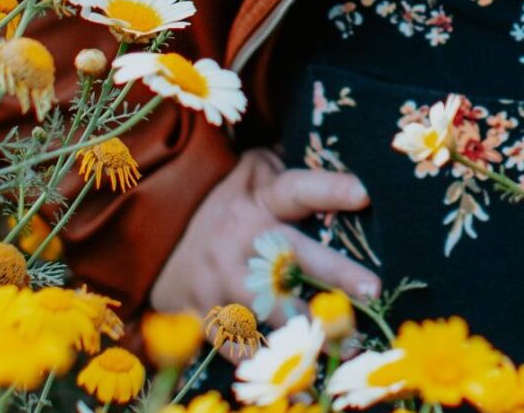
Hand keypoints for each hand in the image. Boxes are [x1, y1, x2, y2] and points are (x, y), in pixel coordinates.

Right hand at [149, 144, 377, 340]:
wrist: (151, 226)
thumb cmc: (219, 194)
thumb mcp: (250, 169)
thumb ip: (287, 169)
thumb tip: (335, 151)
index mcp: (260, 200)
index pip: (299, 190)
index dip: (330, 190)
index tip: (364, 194)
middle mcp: (243, 241)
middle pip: (295, 259)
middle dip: (335, 275)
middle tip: (372, 289)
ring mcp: (221, 280)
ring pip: (267, 311)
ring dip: (305, 328)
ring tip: (342, 342)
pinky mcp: (203, 313)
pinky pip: (235, 344)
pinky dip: (261, 360)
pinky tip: (292, 373)